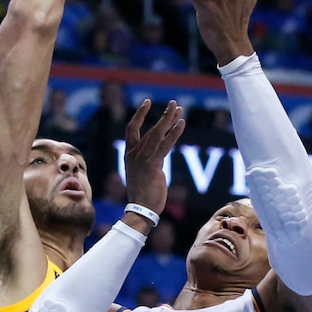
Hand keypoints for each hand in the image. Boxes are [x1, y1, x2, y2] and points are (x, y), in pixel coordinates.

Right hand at [124, 100, 184, 217]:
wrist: (140, 209)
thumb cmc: (144, 195)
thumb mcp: (143, 174)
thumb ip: (149, 161)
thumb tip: (158, 156)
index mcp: (130, 155)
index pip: (132, 129)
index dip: (140, 114)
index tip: (148, 102)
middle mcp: (134, 154)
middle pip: (151, 129)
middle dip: (165, 116)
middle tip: (175, 104)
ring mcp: (142, 158)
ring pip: (157, 133)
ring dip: (169, 119)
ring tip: (179, 108)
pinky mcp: (152, 164)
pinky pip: (165, 145)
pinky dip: (174, 133)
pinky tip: (181, 124)